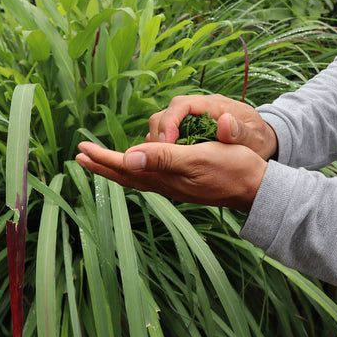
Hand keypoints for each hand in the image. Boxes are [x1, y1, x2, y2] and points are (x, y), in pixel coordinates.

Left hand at [75, 141, 267, 211]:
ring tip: (102, 161)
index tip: (82, 149)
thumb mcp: (197, 158)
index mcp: (165, 177)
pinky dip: (137, 170)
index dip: (103, 159)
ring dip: (117, 168)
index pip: (126, 167)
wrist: (255, 187)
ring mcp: (175, 185)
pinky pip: (151, 177)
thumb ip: (163, 158)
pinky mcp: (184, 183)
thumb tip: (129, 157)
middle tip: (81, 156)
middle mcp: (165, 184)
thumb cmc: (231, 168)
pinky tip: (138, 167)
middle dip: (103, 166)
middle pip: (126, 175)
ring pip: (137, 177)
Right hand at [147, 94, 277, 159]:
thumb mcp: (254, 138)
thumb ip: (240, 132)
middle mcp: (198, 108)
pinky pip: (167, 134)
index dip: (170, 122)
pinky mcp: (187, 129)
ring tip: (159, 162)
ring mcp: (191, 119)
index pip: (181, 105)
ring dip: (157, 142)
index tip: (168, 145)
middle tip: (158, 157)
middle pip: (166, 113)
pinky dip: (162, 147)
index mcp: (213, 105)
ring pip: (162, 123)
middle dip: (159, 134)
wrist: (261, 141)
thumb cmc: (258, 139)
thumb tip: (224, 121)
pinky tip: (164, 164)